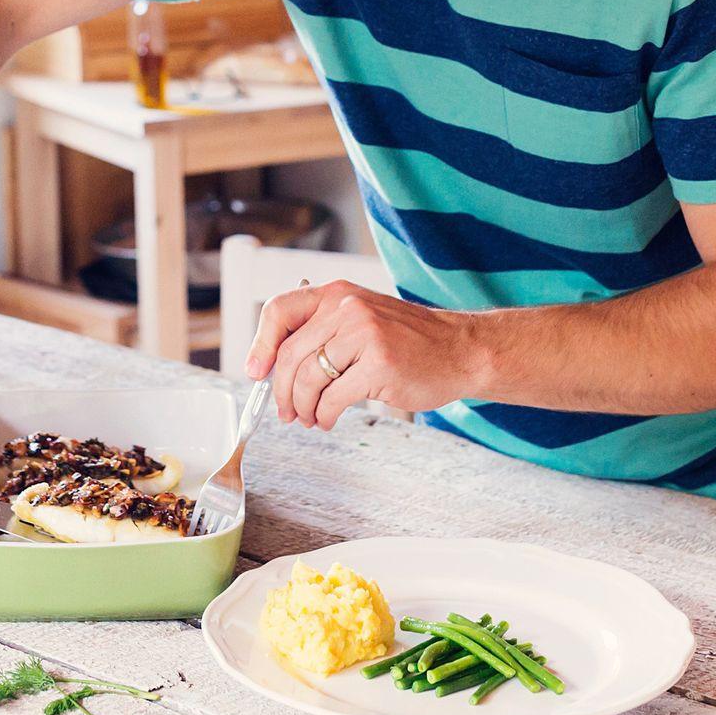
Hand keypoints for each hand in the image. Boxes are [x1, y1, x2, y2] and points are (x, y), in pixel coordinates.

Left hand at [243, 279, 478, 430]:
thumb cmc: (407, 340)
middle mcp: (346, 310)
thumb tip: (274, 365)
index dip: (261, 344)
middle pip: (290, 354)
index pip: (279, 311)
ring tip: (307, 417)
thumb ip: (321, 331)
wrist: (460, 350)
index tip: (256, 371)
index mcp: (336, 295)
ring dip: (302, 406)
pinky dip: (323, 414)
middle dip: (281, 389)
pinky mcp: (379, 366)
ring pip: (309, 379)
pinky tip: (326, 419)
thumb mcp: (360, 317)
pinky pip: (333, 398)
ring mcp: (364, 336)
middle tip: (283, 410)